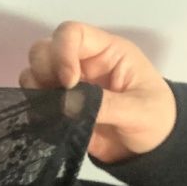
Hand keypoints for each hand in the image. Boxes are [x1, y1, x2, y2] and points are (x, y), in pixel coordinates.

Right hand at [19, 21, 176, 163]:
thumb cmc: (154, 121)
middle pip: (43, 50)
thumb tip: (65, 104)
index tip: (69, 82)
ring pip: (32, 75)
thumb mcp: (138, 111)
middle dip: (43, 71)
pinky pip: (34, 103)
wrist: (149, 151)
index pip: (72, 34)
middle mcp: (81, 65)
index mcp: (106, 53)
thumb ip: (105, 106)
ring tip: (50, 111)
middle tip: (56, 98)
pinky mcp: (58, 110)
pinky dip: (34, 112)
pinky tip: (48, 123)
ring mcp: (66, 88)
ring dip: (34, 91)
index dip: (62, 52)